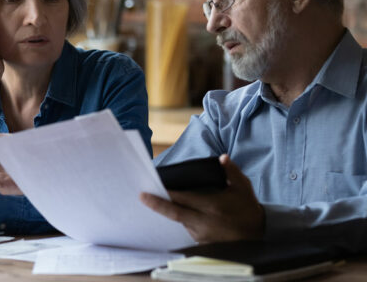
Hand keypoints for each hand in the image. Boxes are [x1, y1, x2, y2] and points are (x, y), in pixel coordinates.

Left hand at [140, 154, 264, 242]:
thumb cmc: (248, 208)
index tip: (153, 187)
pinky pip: (186, 229)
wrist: (258, 235)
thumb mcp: (243, 187)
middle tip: (142, 197)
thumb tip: (222, 158)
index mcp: (212, 206)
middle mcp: (204, 222)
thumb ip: (231, 171)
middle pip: (174, 214)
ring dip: (169, 212)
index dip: (167, 194)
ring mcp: (202, 235)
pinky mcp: (202, 243)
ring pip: (179, 222)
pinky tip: (173, 212)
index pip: (184, 199)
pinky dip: (180, 220)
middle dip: (157, 205)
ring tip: (155, 200)